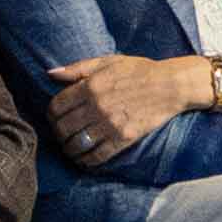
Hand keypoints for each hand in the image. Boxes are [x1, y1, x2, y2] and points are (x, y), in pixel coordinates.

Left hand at [50, 53, 217, 164]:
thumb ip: (78, 68)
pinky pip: (97, 155)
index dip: (51, 115)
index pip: (56, 107)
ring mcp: (110, 124)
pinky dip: (86, 160)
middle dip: (58, 133)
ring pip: (77, 144)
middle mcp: (97, 106)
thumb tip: (50, 73)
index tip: (54, 118)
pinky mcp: (124, 138)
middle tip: (61, 135)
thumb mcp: (108, 61)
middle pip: (63, 128)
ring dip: (69, 149)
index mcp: (90, 86)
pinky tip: (84, 159)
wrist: (170, 85)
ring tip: (70, 149)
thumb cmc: (139, 70)